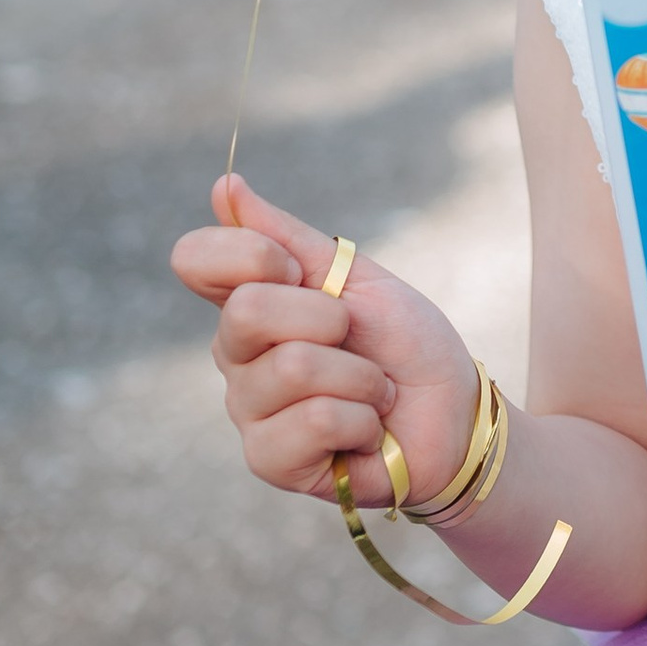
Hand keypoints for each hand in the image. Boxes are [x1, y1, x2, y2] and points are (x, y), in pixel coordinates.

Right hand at [173, 175, 481, 508]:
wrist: (452, 414)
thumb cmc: (405, 343)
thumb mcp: (357, 277)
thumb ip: (286, 236)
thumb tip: (224, 186)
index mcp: (250, 301)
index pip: (194, 258)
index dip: (250, 255)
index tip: (299, 271)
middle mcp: (236, 354)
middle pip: (247, 311)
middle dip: (328, 318)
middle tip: (355, 338)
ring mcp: (248, 409)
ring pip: (291, 367)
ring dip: (360, 376)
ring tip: (372, 391)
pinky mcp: (269, 459)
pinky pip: (313, 420)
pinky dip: (361, 419)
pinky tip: (364, 431)